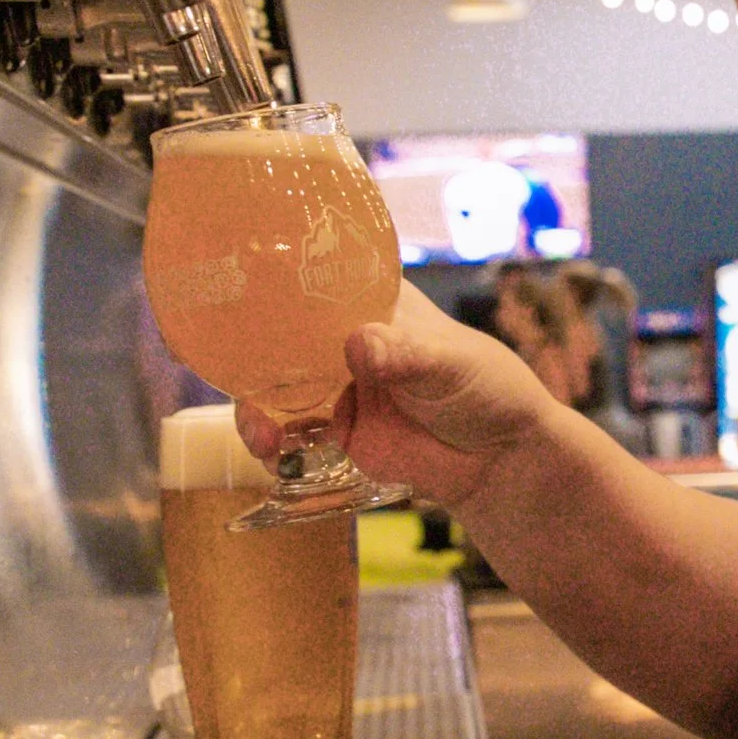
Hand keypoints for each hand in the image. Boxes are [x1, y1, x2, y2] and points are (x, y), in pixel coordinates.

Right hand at [235, 283, 548, 512]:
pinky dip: (273, 441)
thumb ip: (405, 355)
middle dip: (251, 354)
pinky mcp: (336, 430)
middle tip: (237, 373)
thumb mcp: (448, 364)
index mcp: (371, 301)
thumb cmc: (486, 390)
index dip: (272, 281)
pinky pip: (290, 432)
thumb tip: (358, 345)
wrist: (500, 461)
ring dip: (257, 406)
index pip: (312, 277)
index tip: (236, 288)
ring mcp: (337, 385)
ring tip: (262, 431)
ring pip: (276, 388)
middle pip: (280, 337)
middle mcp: (344, 337)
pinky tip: (273, 451)